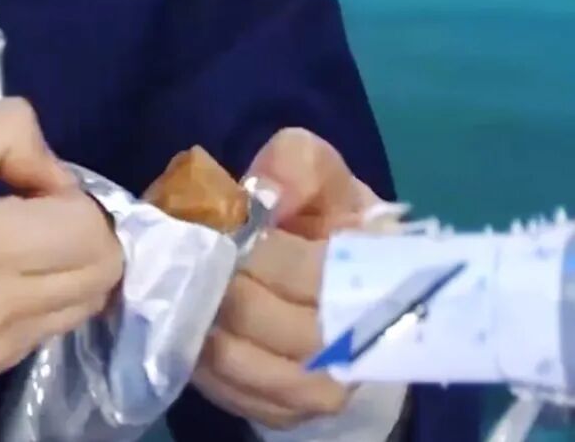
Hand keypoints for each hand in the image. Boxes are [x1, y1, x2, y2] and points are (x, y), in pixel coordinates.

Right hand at [0, 98, 122, 386]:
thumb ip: (9, 133)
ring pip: (87, 305)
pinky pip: (53, 328)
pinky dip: (53, 296)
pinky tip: (10, 276)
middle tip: (43, 213)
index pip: (89, 231)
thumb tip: (60, 177)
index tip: (37, 186)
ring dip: (77, 267)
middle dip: (90, 233)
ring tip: (27, 245)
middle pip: (103, 272)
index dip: (80, 198)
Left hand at [193, 128, 381, 428]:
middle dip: (217, 276)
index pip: (310, 272)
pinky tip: (197, 320)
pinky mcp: (284, 410)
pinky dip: (199, 352)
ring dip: (200, 314)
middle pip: (259, 315)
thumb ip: (298, 165)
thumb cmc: (325, 220)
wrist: (336, 289)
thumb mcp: (319, 174)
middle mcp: (357, 342)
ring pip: (235, 357)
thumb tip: (265, 194)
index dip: (260, 247)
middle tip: (200, 252)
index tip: (230, 225)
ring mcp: (320, 386)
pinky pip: (224, 387)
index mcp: (382, 272)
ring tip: (193, 283)